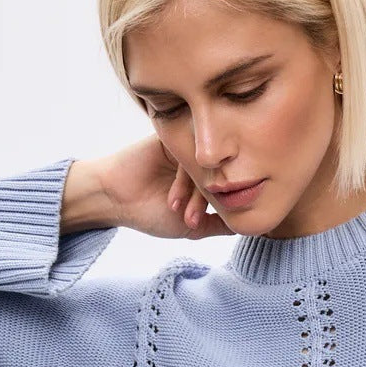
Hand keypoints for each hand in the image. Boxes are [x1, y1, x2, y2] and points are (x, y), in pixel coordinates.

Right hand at [96, 135, 234, 239]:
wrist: (116, 199)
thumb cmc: (150, 213)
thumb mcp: (193, 227)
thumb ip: (219, 225)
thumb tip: (249, 226)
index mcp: (204, 180)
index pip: (226, 188)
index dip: (215, 208)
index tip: (194, 224)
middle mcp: (197, 163)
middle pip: (217, 176)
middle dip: (203, 202)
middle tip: (188, 219)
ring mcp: (186, 150)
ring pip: (204, 168)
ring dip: (192, 194)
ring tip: (176, 209)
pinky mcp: (173, 139)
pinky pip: (190, 154)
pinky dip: (183, 180)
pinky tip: (171, 197)